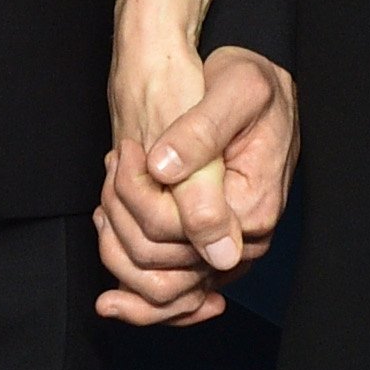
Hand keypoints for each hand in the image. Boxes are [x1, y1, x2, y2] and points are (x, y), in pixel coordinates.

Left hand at [95, 39, 298, 326]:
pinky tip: (111, 224)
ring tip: (108, 191)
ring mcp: (228, 249)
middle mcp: (244, 240)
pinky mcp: (212, 248)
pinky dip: (132, 268)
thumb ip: (200, 136)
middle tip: (114, 163)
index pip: (170, 231)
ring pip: (160, 286)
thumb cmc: (253, 84)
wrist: (261, 87)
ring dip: (119, 243)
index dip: (133, 197)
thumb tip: (163, 171)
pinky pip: (170, 284)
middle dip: (120, 220)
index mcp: (251, 208)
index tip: (123, 153)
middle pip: (161, 269)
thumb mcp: (235, 93)